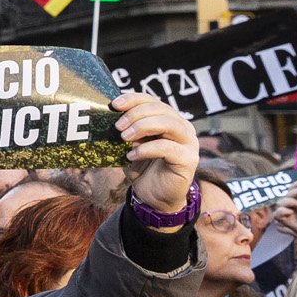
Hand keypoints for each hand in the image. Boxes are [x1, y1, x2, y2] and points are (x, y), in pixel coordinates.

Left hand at [111, 94, 199, 217]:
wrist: (154, 197)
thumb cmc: (143, 167)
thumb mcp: (131, 144)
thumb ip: (126, 129)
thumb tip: (108, 114)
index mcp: (169, 119)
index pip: (152, 100)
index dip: (133, 99)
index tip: (114, 104)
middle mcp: (182, 127)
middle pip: (160, 109)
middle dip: (136, 114)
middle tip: (118, 126)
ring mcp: (189, 143)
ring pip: (169, 124)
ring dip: (143, 127)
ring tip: (124, 137)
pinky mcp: (188, 159)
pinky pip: (168, 148)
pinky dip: (147, 149)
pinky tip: (131, 155)